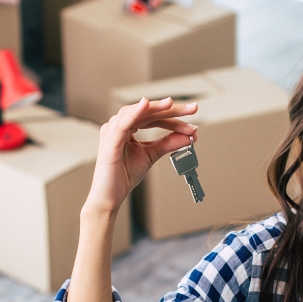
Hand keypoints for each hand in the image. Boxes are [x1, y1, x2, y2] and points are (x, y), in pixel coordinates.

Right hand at [86, 97, 197, 213]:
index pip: (153, 117)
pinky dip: (134, 113)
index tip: (192, 125)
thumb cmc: (124, 175)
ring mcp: (112, 131)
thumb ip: (168, 143)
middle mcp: (118, 125)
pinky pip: (123, 123)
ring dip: (155, 108)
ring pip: (136, 113)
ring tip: (171, 104)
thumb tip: (189, 135)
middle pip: (147, 112)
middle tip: (192, 109)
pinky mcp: (109, 141)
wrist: (110, 196)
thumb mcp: (152, 155)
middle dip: (171, 110)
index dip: (174, 119)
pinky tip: (145, 105)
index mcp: (127, 127)